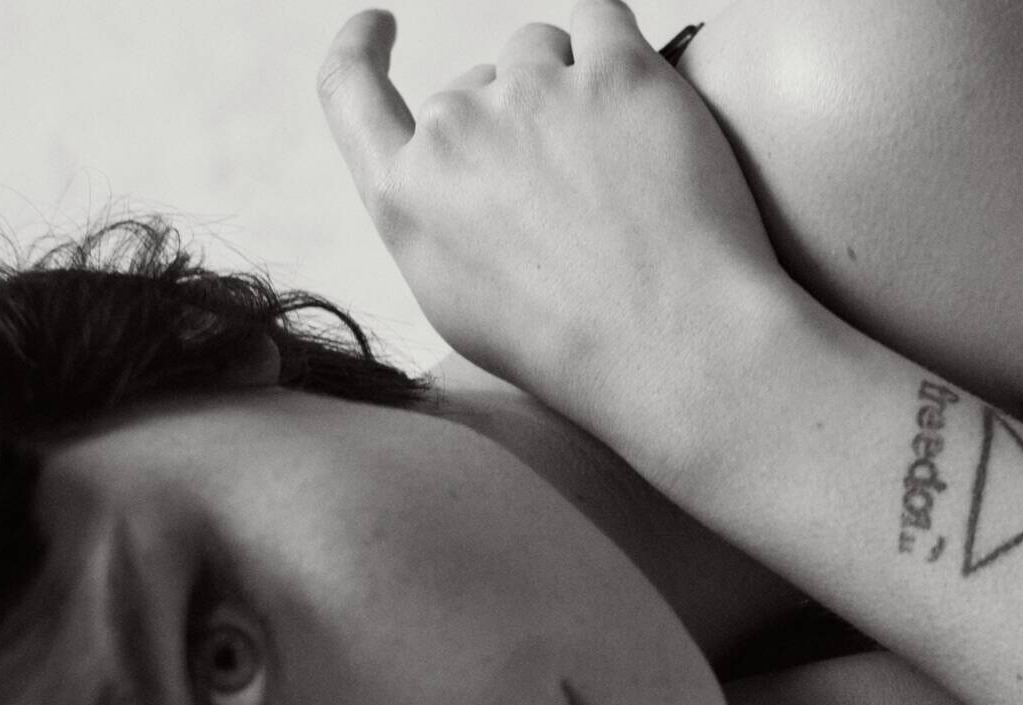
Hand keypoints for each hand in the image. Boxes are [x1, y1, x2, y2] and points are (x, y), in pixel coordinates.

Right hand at [316, 4, 788, 426]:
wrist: (673, 352)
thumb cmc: (577, 349)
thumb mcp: (464, 309)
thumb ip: (436, 222)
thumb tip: (445, 174)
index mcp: (407, 198)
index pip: (349, 91)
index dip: (358, 48)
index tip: (379, 26)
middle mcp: (456, 132)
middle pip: (474, 84)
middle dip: (516, 118)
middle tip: (579, 195)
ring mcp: (532, 93)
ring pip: (539, 51)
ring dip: (570, 86)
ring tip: (622, 174)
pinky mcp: (616, 71)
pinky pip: (601, 18)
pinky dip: (617, 52)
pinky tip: (644, 106)